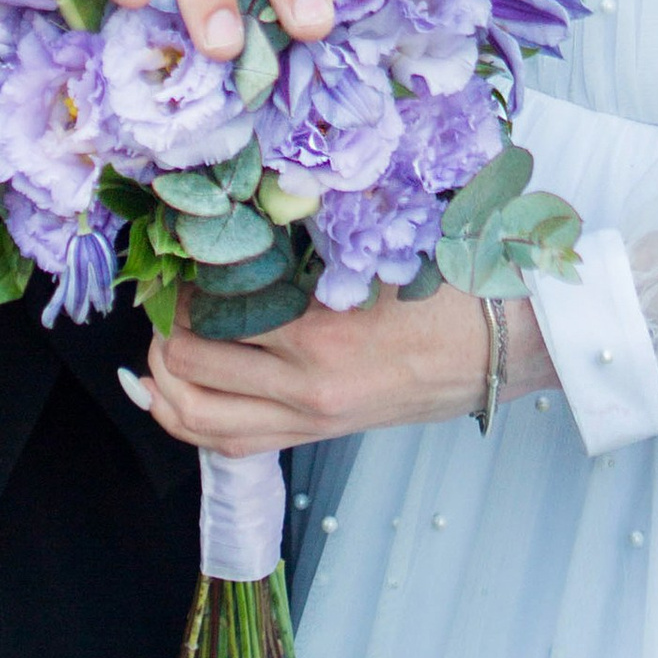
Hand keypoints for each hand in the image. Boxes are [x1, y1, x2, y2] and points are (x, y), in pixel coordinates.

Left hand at [131, 280, 556, 450]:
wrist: (500, 348)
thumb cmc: (447, 291)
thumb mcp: (376, 252)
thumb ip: (308, 242)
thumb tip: (243, 216)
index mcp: (319, 334)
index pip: (212, 310)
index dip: (178, 281)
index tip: (172, 254)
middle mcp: (304, 386)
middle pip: (189, 365)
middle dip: (159, 326)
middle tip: (158, 292)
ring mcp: (307, 418)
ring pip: (198, 418)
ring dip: (161, 381)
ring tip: (157, 342)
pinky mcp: (314, 434)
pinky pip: (231, 442)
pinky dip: (189, 418)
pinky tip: (170, 392)